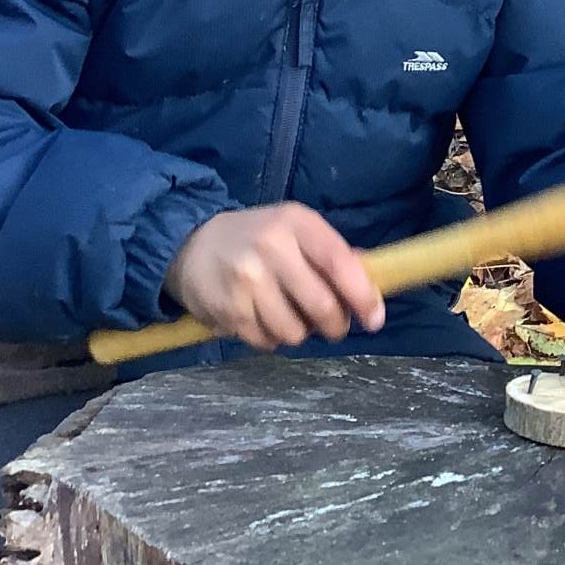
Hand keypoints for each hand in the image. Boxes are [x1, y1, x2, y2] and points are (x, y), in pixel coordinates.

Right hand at [165, 204, 385, 352]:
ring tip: (289, 315)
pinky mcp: (228, 309)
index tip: (374, 318)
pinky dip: (272, 338)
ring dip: (300, 332)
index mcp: (296, 223)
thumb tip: (372, 281)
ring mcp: (247, 280)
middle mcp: (271, 248)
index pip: (339, 263)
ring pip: (295, 331)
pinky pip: (267, 342)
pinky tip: (263, 318)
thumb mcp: (294, 229)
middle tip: (332, 325)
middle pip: (321, 306)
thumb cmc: (256, 237)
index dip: (362, 296)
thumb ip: (331, 253)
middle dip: (335, 325)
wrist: (190, 244)